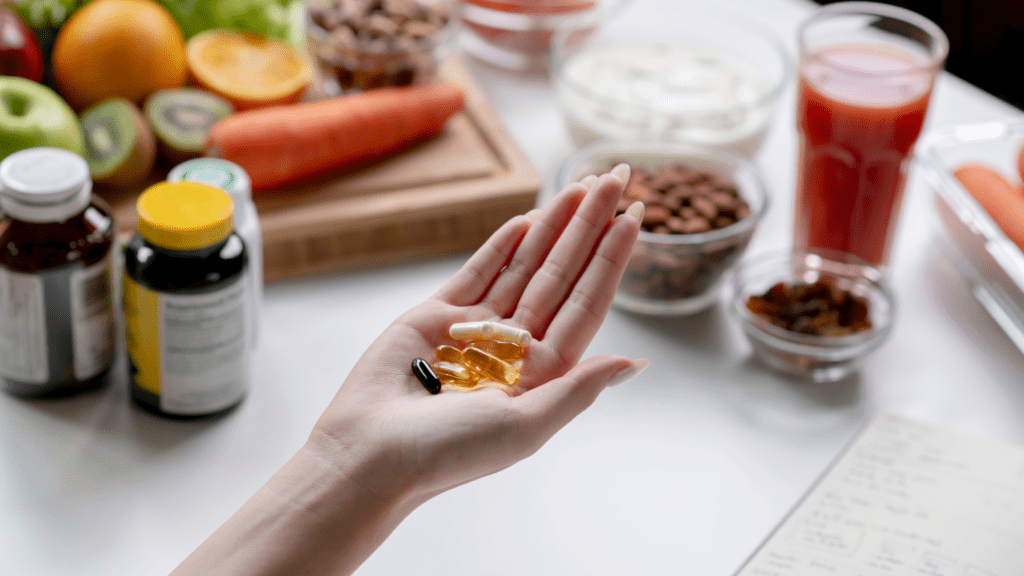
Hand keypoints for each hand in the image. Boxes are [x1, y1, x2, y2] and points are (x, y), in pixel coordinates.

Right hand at [309, 166, 648, 501]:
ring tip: (580, 186)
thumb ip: (577, 391)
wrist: (370, 453)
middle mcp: (514, 347)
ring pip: (524, 265)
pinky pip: (478, 271)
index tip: (636, 217)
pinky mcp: (436, 315)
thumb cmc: (447, 453)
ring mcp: (476, 329)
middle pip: (562, 275)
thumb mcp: (525, 427)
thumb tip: (633, 362)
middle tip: (616, 179)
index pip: (586, 303)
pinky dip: (501, 244)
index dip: (612, 260)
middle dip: (589, 226)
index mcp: (541, 373)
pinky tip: (528, 218)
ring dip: (553, 225)